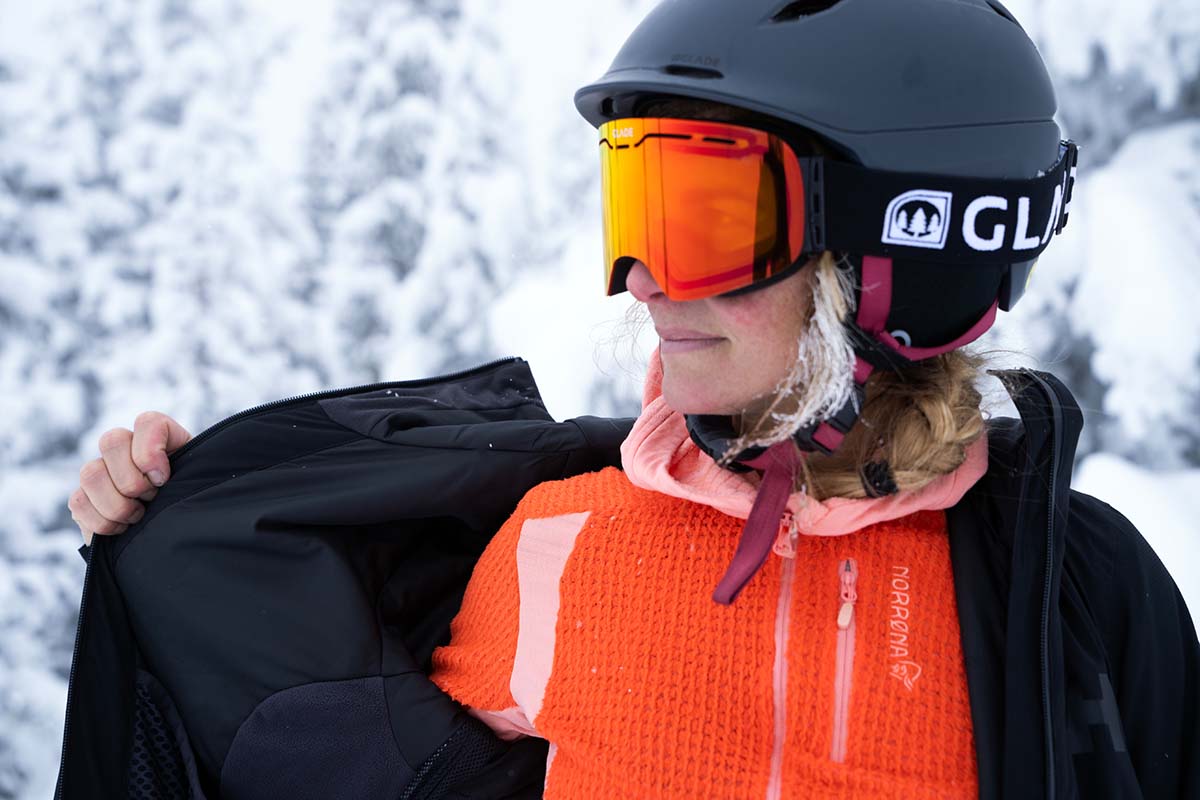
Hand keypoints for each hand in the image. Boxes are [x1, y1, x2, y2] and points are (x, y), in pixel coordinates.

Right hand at [69, 411, 192, 545]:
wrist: (172, 534)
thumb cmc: (190, 503)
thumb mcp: (197, 484)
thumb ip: (193, 470)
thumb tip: (161, 477)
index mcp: (159, 438)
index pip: (148, 422)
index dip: (151, 450)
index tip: (164, 479)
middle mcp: (126, 447)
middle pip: (111, 440)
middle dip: (133, 480)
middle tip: (151, 498)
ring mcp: (100, 471)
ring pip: (90, 473)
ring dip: (118, 504)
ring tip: (138, 516)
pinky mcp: (83, 498)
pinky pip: (78, 502)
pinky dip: (102, 522)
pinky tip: (122, 528)